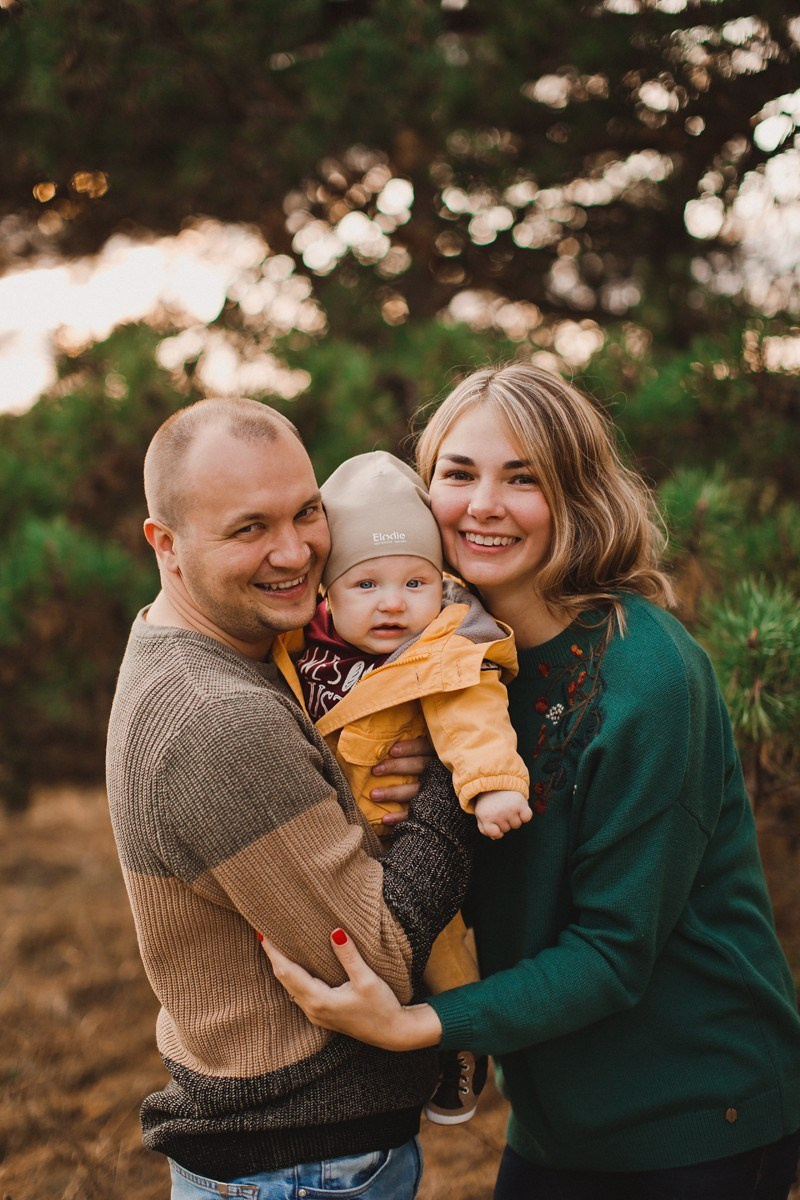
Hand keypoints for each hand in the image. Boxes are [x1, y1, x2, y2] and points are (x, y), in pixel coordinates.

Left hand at [259, 928, 442, 1050]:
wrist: (393, 1034)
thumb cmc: (382, 1007)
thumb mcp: (367, 979)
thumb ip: (349, 956)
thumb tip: (334, 931)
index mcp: (319, 1000)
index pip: (287, 972)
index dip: (273, 952)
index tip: (261, 933)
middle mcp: (313, 1009)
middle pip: (284, 979)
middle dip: (273, 956)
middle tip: (263, 932)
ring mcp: (316, 1014)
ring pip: (290, 987)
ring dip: (281, 966)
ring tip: (274, 946)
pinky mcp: (323, 1014)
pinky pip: (299, 992)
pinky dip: (292, 976)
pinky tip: (294, 966)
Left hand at [370, 736, 434, 814]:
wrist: (457, 793)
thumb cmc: (435, 766)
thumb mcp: (434, 750)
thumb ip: (420, 743)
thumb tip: (393, 732)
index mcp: (439, 753)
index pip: (425, 747)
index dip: (410, 748)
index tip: (392, 750)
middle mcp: (440, 771)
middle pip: (419, 766)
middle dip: (397, 767)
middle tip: (375, 770)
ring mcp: (439, 790)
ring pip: (416, 790)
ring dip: (394, 793)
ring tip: (373, 795)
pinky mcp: (436, 809)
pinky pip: (418, 813)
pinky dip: (401, 817)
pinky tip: (385, 819)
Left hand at [474, 790, 532, 839]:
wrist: (496, 778)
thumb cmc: (488, 800)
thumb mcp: (480, 813)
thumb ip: (484, 828)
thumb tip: (495, 837)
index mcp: (485, 817)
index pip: (495, 835)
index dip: (497, 830)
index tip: (495, 821)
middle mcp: (497, 814)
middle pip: (507, 830)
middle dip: (505, 821)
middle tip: (501, 808)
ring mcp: (509, 809)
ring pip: (517, 825)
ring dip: (514, 817)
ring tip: (508, 806)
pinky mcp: (520, 803)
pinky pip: (527, 817)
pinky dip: (525, 815)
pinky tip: (519, 807)